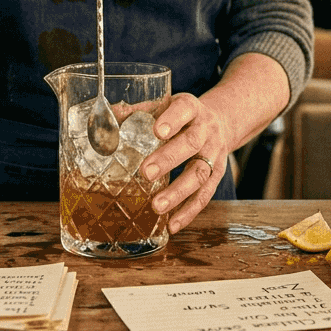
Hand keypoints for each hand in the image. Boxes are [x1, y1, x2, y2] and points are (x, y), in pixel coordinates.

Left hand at [139, 92, 231, 233]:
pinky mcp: (217, 175)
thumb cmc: (182, 116)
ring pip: (199, 174)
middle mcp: (206, 131)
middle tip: (146, 172)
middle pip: (191, 143)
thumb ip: (138, 112)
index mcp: (191, 108)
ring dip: (178, 192)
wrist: (221, 121)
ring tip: (157, 206)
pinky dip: (188, 212)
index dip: (172, 120)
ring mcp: (214, 154)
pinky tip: (172, 224)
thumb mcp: (164, 106)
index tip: (157, 131)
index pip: (184, 110)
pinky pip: (205, 195)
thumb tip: (109, 116)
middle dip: (169, 159)